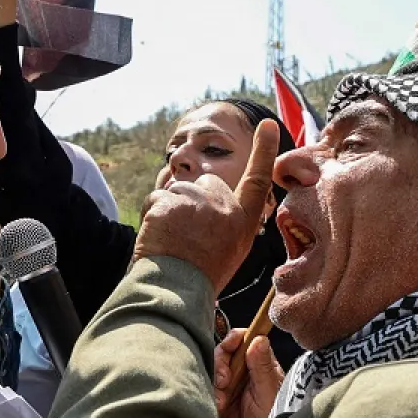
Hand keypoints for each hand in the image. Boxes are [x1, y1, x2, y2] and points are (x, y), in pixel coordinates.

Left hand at [133, 120, 279, 293]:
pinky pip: (156, 199)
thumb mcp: (230, 251)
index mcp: (243, 223)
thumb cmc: (201, 277)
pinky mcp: (172, 201)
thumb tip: (215, 201)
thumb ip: (228, 222)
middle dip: (194, 202)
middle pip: (208, 185)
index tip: (266, 125)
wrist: (176, 292)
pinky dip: (151, 215)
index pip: (258, 181)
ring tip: (171, 242)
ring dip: (169, 210)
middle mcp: (226, 209)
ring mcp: (199, 202)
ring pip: (179, 191)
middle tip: (187, 236)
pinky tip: (157, 238)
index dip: (264, 152)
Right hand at [214, 329, 283, 417]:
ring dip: (215, 382)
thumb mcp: (268, 391)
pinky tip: (220, 407)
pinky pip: (207, 386)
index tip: (230, 347)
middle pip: (224, 351)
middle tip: (225, 382)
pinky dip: (211, 395)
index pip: (245, 339)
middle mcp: (244, 370)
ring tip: (224, 400)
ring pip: (214, 368)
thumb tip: (259, 338)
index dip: (234, 338)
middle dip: (221, 364)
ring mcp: (231, 383)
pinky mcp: (219, 396)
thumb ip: (262, 366)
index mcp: (260, 363)